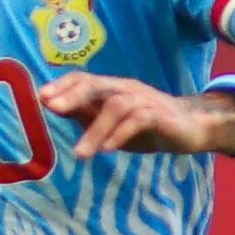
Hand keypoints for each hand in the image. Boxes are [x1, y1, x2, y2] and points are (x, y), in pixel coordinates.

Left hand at [38, 74, 234, 158]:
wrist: (193, 128)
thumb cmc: (148, 125)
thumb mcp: (112, 122)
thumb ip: (86, 115)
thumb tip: (54, 108)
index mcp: (113, 89)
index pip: (84, 79)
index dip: (63, 86)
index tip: (41, 98)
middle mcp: (127, 89)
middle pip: (97, 84)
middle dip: (73, 95)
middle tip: (52, 109)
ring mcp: (145, 101)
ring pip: (117, 107)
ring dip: (96, 130)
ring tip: (81, 155)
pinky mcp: (162, 117)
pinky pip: (140, 120)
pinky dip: (122, 134)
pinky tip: (109, 150)